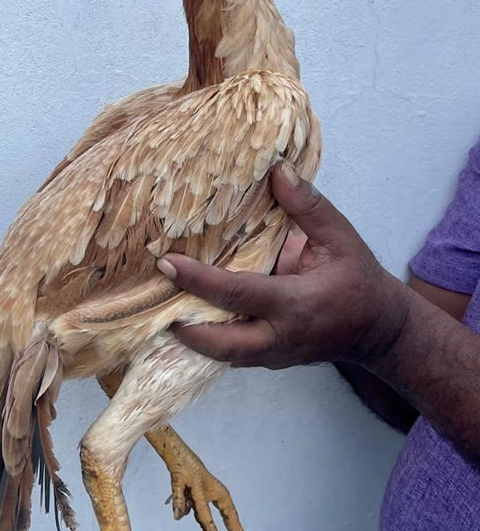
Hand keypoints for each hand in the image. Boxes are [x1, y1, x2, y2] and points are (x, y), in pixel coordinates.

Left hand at [157, 162, 410, 368]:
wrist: (379, 330)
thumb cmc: (359, 280)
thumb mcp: (341, 238)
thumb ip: (307, 206)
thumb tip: (277, 169)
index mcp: (296, 304)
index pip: (237, 293)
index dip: (198, 280)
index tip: (166, 263)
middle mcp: (280, 337)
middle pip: (220, 344)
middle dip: (182, 326)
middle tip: (152, 300)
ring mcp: (273, 356)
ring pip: (221, 356)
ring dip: (189, 337)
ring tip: (158, 309)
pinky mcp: (268, 361)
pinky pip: (230, 354)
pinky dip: (206, 339)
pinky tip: (183, 319)